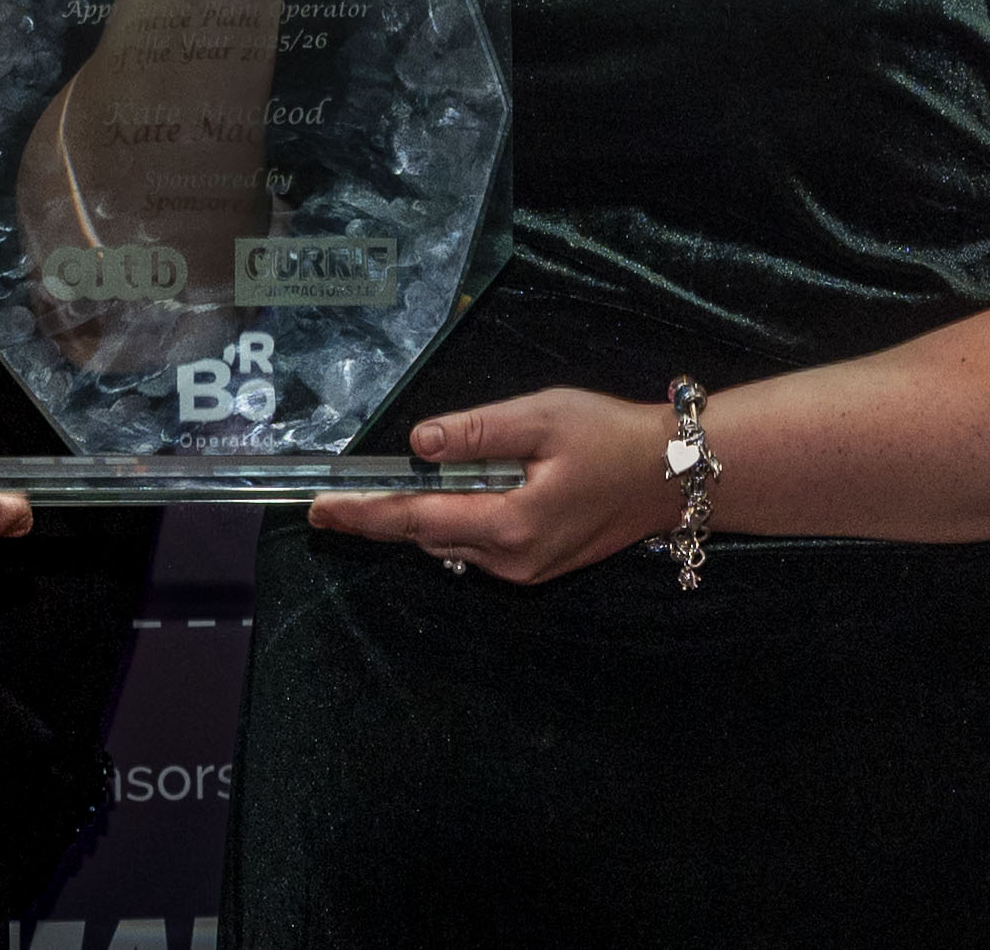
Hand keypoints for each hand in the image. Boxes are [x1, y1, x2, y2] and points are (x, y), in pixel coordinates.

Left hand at [305, 389, 683, 584]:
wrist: (670, 475)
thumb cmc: (609, 436)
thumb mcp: (542, 418)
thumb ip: (477, 432)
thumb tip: (418, 444)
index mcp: (508, 524)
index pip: (415, 520)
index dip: (363, 514)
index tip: (318, 509)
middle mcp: (510, 560)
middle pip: (426, 535)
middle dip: (385, 514)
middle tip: (343, 492)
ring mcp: (525, 570)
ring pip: (450, 542)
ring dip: (425, 514)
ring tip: (406, 482)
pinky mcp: (537, 568)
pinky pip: (478, 546)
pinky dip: (458, 519)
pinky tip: (466, 491)